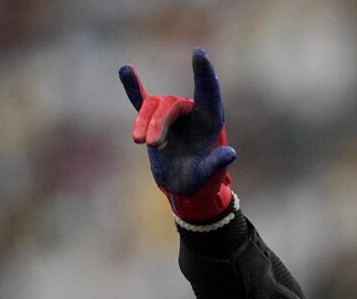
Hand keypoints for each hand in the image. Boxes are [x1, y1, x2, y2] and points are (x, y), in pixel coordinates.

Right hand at [118, 48, 236, 219]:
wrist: (184, 187)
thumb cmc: (201, 179)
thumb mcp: (208, 174)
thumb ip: (216, 163)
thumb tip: (231, 153)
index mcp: (209, 119)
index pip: (208, 91)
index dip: (204, 73)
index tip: (199, 53)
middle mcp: (191, 112)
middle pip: (170, 104)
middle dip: (158, 123)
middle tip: (151, 145)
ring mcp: (172, 115)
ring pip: (153, 106)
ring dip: (144, 122)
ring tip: (140, 142)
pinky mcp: (153, 121)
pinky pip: (141, 100)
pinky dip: (133, 87)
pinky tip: (125, 70)